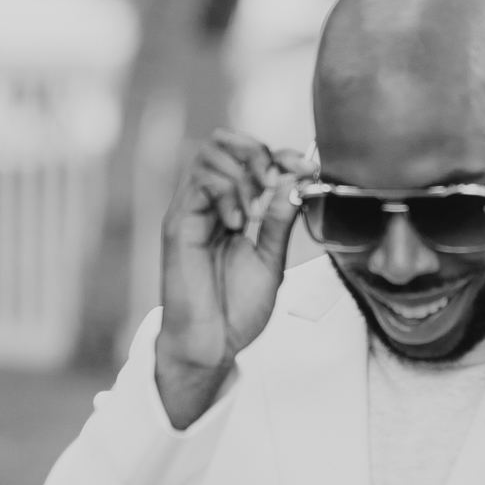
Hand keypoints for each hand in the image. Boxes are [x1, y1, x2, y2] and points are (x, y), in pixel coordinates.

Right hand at [156, 132, 308, 427]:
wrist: (212, 343)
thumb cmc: (237, 307)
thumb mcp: (271, 257)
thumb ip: (279, 219)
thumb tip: (294, 178)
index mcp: (235, 207)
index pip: (253, 156)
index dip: (282, 155)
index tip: (306, 169)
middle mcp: (210, 202)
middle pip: (225, 141)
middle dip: (258, 153)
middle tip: (276, 183)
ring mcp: (192, 210)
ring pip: (210, 154)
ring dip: (243, 174)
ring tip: (255, 211)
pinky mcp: (178, 223)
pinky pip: (199, 184)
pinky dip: (225, 194)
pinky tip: (237, 224)